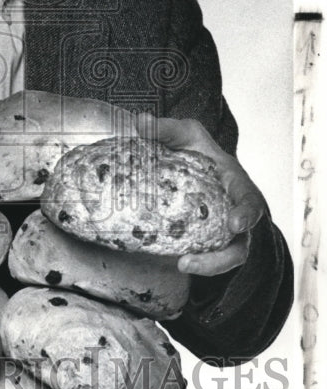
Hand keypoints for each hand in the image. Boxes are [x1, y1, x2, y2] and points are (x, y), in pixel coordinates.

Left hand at [135, 113, 263, 275]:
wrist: (196, 166)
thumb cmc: (197, 150)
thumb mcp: (186, 134)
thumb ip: (167, 129)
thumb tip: (140, 123)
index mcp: (236, 184)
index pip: (249, 200)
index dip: (246, 213)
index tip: (236, 223)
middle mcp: (235, 211)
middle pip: (240, 241)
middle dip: (223, 257)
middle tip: (192, 260)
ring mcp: (223, 231)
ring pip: (227, 256)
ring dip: (208, 265)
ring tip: (182, 265)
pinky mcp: (207, 242)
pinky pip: (207, 257)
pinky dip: (195, 263)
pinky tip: (174, 262)